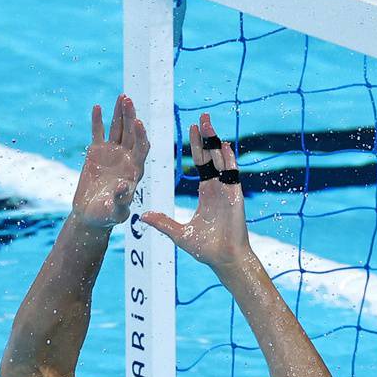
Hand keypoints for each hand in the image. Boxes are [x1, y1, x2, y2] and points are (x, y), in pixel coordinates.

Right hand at [71, 94, 149, 230]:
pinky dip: (98, 121)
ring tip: (121, 97)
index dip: (140, 135)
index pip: (141, 148)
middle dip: (130, 116)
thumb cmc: (107, 216)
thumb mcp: (116, 211)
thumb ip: (121, 200)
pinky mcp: (97, 152)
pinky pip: (98, 133)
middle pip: (131, 133)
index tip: (138, 123)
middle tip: (128, 100)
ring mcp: (112, 153)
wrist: (91, 215)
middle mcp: (127, 157)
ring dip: (119, 113)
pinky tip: (97, 107)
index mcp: (135, 170)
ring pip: (118, 129)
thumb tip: (124, 186)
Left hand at [141, 112, 254, 274]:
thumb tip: (143, 216)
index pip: (200, 164)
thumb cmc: (205, 249)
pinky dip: (229, 159)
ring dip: (215, 141)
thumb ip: (162, 222)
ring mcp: (227, 190)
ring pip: (221, 160)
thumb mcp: (179, 233)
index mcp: (206, 193)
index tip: (190, 130)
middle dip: (205, 137)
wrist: (224, 259)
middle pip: (211, 157)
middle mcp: (217, 188)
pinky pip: (232, 174)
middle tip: (201, 117)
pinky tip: (224, 144)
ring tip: (208, 123)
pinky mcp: (234, 196)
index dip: (196, 147)